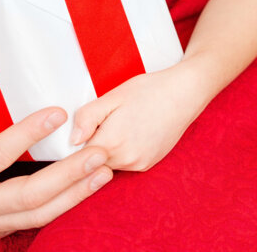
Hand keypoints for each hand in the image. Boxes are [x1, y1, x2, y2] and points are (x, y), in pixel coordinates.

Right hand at [0, 54, 111, 237]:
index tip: (58, 113)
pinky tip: (88, 185)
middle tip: (97, 152)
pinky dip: (65, 203)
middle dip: (66, 176)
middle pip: (28, 197)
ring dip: (75, 194)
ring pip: (38, 214)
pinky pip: (36, 219)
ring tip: (103, 170)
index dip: (27, 135)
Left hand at [72, 64, 201, 171]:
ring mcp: (139, 164)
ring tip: (119, 122)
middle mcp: (125, 160)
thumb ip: (87, 117)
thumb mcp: (113, 96)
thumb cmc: (148, 90)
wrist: (184, 94)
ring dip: (107, 148)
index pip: (78, 155)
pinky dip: (122, 151)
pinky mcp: (148, 164)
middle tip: (102, 120)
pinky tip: (131, 130)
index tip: (80, 127)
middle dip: (91, 144)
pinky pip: (125, 163)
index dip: (76, 141)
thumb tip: (72, 139)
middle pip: (93, 161)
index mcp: (112, 142)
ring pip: (108, 163)